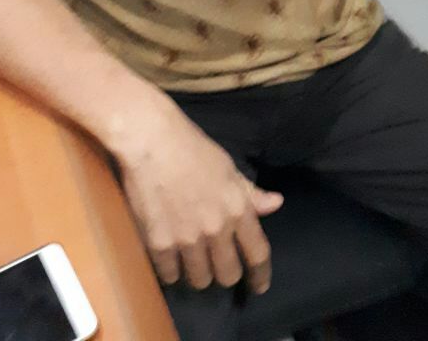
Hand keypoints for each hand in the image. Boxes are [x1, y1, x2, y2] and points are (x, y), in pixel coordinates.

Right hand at [111, 95, 282, 292]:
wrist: (151, 141)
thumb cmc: (192, 148)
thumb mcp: (227, 167)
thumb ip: (250, 192)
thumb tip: (276, 204)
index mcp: (238, 209)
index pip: (258, 254)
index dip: (261, 275)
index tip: (259, 286)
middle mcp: (217, 229)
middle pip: (228, 275)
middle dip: (224, 272)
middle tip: (215, 263)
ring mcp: (187, 239)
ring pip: (200, 280)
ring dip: (197, 272)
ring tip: (191, 259)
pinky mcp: (159, 244)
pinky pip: (170, 275)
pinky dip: (171, 270)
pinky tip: (169, 257)